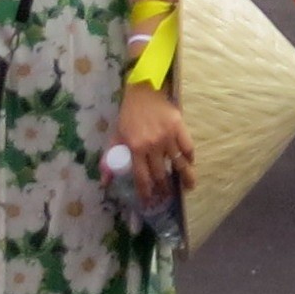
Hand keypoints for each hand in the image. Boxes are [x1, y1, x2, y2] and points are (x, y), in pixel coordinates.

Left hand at [116, 81, 193, 196]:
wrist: (144, 92)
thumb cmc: (128, 115)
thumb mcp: (116, 137)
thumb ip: (109, 159)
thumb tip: (104, 182)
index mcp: (135, 148)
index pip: (142, 177)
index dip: (145, 192)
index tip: (148, 201)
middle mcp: (152, 145)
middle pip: (160, 173)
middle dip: (164, 188)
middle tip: (167, 196)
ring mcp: (168, 136)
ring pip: (178, 163)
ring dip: (184, 177)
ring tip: (188, 187)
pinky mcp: (179, 127)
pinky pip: (187, 147)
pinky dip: (190, 157)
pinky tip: (190, 163)